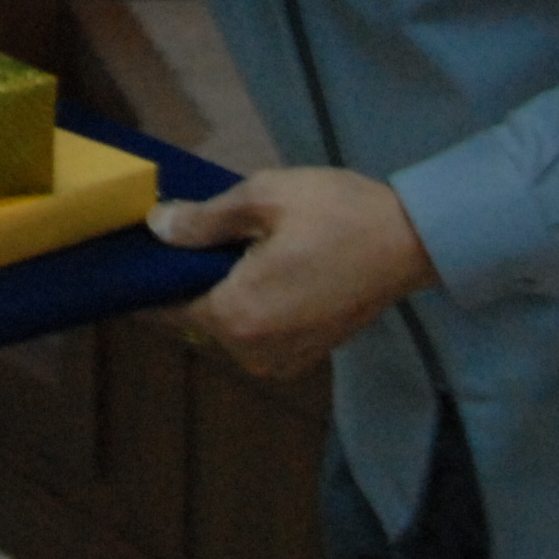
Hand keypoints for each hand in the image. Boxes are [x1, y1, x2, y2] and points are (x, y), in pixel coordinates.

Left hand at [149, 167, 437, 379]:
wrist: (409, 241)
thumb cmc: (336, 213)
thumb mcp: (263, 198)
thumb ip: (204, 220)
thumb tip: (157, 229)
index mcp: (236, 316)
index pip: (166, 307)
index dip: (155, 277)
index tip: (148, 250)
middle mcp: (254, 352)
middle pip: (197, 317)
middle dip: (193, 281)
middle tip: (200, 234)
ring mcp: (282, 360)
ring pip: (228, 327)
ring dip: (225, 294)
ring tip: (237, 248)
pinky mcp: (306, 357)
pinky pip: (258, 334)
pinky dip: (254, 308)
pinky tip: (265, 269)